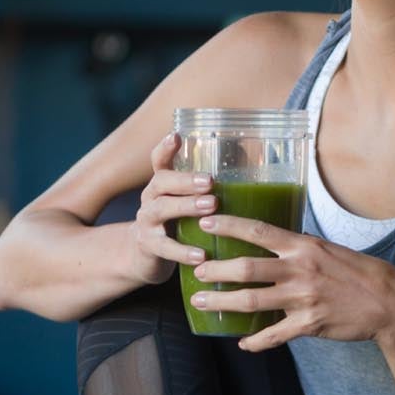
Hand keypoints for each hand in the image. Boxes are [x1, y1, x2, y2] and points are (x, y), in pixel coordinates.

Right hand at [125, 133, 216, 285]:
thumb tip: (250, 166)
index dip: (165, 148)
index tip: (176, 136)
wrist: (144, 257)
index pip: (159, 160)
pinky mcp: (148, 246)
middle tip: (210, 181)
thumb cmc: (175, 223)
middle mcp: (150, 198)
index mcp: (161, 184)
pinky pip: (165, 247)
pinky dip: (183, 251)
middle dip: (186, 180)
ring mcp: (147, 222)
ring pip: (161, 209)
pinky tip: (202, 255)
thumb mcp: (185, 202)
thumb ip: (206, 189)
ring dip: (186, 206)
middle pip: (161, 182)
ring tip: (211, 207)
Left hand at [187, 213, 394, 350]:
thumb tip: (273, 242)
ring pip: (252, 302)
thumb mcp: (328, 249)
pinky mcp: (309, 324)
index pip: (258, 231)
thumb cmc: (358, 273)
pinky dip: (256, 341)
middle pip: (246, 268)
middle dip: (215, 270)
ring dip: (223, 302)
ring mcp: (303, 299)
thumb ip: (299, 248)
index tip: (205, 221)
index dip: (229, 226)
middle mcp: (299, 270)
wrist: (390, 302)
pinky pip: (274, 335)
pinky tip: (243, 343)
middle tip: (195, 270)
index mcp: (303, 247)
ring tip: (202, 302)